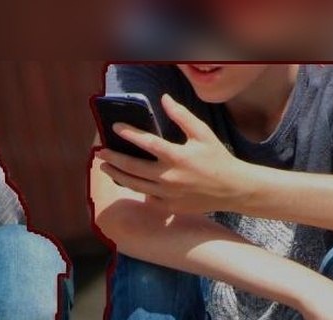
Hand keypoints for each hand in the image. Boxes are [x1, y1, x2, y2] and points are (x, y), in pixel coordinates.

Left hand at [95, 94, 258, 214]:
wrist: (232, 189)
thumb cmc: (217, 159)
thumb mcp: (202, 133)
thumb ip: (181, 116)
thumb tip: (164, 99)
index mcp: (177, 156)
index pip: (147, 143)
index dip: (129, 134)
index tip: (115, 127)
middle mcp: (169, 177)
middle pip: (132, 167)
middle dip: (113, 159)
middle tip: (100, 153)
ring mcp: (168, 194)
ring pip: (135, 185)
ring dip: (117, 176)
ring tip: (106, 168)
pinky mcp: (169, 207)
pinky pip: (146, 198)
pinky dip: (135, 190)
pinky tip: (127, 182)